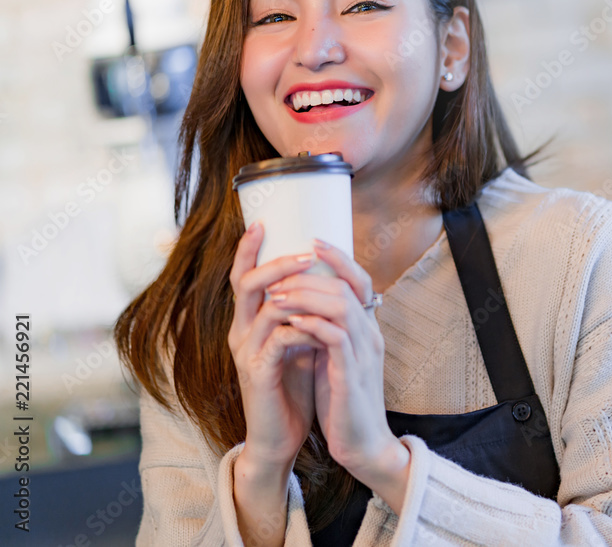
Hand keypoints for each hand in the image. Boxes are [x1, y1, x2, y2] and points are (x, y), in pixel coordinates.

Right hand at [228, 221, 324, 469]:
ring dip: (292, 290)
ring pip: (263, 307)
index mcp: (250, 323)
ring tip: (317, 280)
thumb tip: (324, 281)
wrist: (280, 438)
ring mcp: (247, 353)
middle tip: (304, 251)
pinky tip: (320, 325)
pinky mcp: (258, 373)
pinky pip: (279, 339)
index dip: (248, 249)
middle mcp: (242, 333)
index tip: (262, 220)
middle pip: (246, 284)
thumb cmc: (291, 388)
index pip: (243, 277)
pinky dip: (301, 327)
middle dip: (275, 262)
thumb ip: (302, 314)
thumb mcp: (299, 343)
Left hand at [265, 238, 410, 510]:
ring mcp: (362, 353)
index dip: (339, 257)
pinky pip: (334, 337)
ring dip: (306, 295)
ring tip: (277, 294)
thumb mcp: (334, 358)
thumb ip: (326, 332)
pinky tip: (290, 319)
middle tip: (281, 271)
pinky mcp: (350, 374)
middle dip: (311, 274)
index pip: (360, 281)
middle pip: (348, 286)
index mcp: (366, 329)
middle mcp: (369, 335)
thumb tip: (302, 306)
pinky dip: (311, 323)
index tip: (312, 241)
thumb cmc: (342, 402)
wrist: (362, 445)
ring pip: (341, 305)